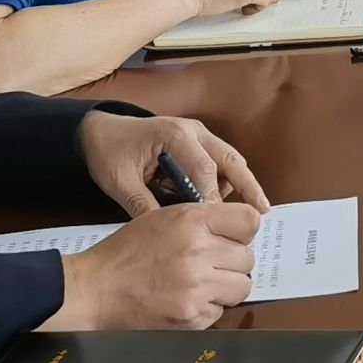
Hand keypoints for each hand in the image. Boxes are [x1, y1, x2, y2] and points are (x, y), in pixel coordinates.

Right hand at [50, 203, 260, 331]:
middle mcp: (198, 253)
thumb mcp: (163, 218)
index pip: (250, 221)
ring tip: (199, 284)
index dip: (242, 231)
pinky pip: (221, 312)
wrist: (93, 291)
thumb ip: (204, 219)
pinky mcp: (191, 318)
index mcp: (192, 222)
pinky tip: (184, 301)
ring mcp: (196, 288)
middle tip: (208, 264)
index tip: (232, 238)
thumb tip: (241, 229)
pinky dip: (207, 308)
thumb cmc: (126, 252)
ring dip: (225, 287)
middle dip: (231, 261)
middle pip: (248, 257)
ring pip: (242, 286)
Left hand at [77, 110, 270, 215]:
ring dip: (239, 183)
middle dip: (248, 185)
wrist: (100, 131)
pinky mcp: (198, 142)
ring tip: (246, 213)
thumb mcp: (120, 182)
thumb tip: (167, 232)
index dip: (212, 197)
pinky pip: (220, 161)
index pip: (204, 168)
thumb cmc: (109, 152)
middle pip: (230, 158)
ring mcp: (198, 134)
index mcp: (175, 135)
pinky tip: (222, 203)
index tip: (217, 223)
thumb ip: (143, 205)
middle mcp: (193, 131)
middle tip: (263, 210)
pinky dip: (226, 180)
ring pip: (230, 159)